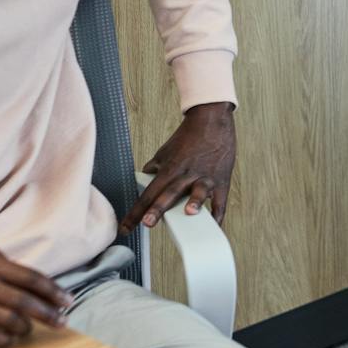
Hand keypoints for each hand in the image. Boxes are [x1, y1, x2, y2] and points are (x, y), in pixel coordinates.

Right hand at [0, 257, 69, 347]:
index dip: (53, 291)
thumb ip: (16, 278)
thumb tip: (52, 295)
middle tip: (62, 322)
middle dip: (48, 313)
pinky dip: (7, 339)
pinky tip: (10, 337)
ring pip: (10, 320)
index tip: (68, 302)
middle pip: (23, 301)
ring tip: (28, 328)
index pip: (31, 278)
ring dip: (26, 327)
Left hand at [123, 101, 236, 230]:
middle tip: (147, 223)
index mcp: (169, 169)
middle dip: (158, 209)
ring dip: (194, 202)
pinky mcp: (221, 179)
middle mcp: (186, 174)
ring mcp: (205, 176)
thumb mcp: (166, 150)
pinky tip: (216, 224)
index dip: (136, 212)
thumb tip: (145, 176)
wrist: (211, 119)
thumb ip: (155, 166)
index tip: (125, 227)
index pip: (148, 193)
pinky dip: (218, 213)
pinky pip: (220, 199)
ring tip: (189, 213)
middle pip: (169, 193)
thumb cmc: (189, 136)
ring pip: (198, 192)